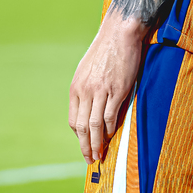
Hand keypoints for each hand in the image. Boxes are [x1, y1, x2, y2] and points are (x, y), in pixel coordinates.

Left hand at [69, 11, 144, 164]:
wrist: (119, 33)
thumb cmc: (105, 51)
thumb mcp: (87, 70)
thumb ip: (86, 89)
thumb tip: (88, 110)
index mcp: (77, 87)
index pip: (73, 120)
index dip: (78, 137)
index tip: (84, 145)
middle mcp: (86, 91)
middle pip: (82, 127)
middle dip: (86, 146)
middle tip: (91, 159)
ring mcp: (101, 91)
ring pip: (95, 126)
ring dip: (97, 143)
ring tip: (100, 154)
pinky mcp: (117, 90)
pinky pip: (110, 116)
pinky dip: (110, 128)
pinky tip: (112, 133)